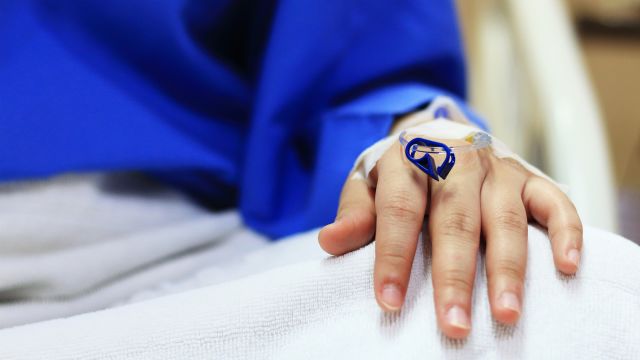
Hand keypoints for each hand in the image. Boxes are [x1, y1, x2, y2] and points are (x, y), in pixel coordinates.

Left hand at [318, 137, 581, 338]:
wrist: (438, 133)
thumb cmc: (400, 172)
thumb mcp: (367, 183)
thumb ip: (355, 211)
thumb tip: (331, 241)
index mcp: (409, 162)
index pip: (399, 210)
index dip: (393, 256)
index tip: (389, 301)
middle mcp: (456, 161)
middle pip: (454, 219)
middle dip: (454, 274)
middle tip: (453, 324)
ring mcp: (497, 169)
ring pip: (503, 217)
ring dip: (507, 267)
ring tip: (505, 313)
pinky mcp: (530, 177)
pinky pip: (553, 200)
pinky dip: (565, 231)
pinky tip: (566, 267)